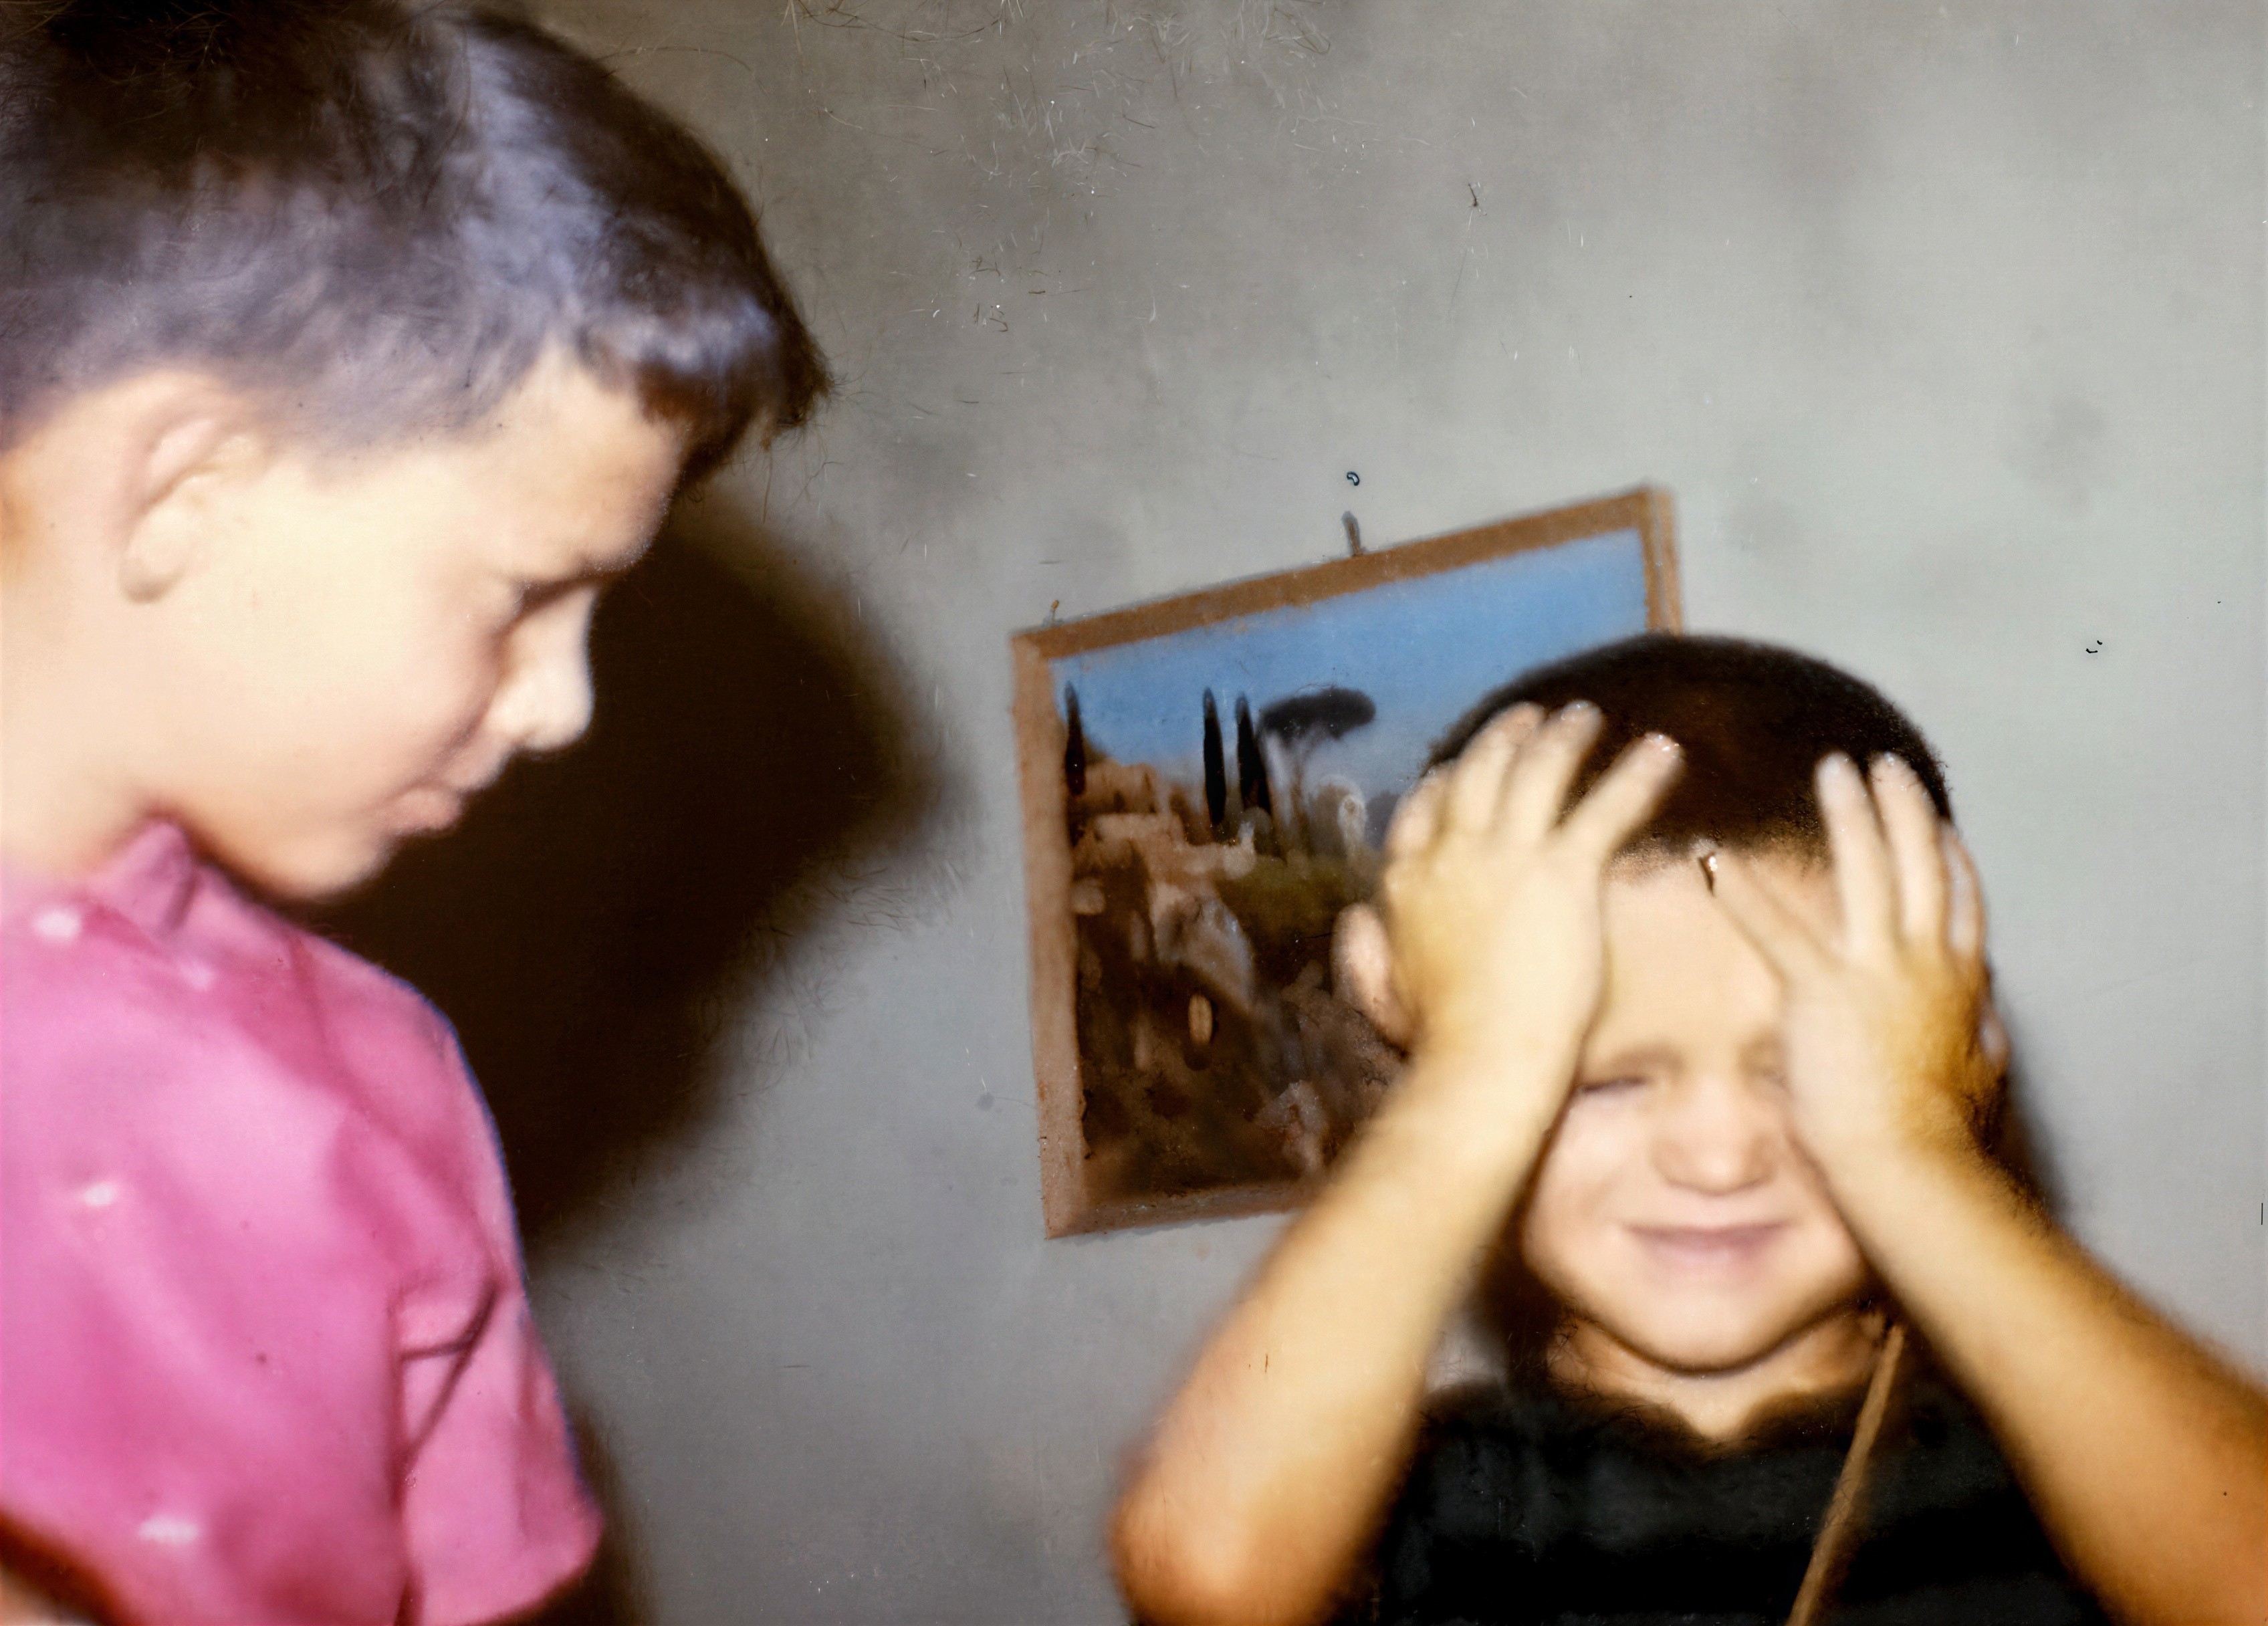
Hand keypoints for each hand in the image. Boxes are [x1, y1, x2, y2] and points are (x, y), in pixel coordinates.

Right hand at [1343, 702, 1681, 1077]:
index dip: (1444, 779)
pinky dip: (1638, 774)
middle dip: (1504, 737)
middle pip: (1478, 774)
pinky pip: (1607, 806)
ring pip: (1537, 773)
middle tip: (1531, 717)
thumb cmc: (1438, 1039)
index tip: (1459, 764)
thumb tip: (1357, 918)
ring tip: (1585, 715)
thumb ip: (1367, 950)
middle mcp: (1452, 853)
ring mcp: (1507, 857)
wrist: (1484, 1056)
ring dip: (1564, 736)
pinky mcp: (1564, 872)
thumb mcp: (1382, 988)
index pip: (1423, 809)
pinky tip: (1664, 751)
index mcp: (1406, 879)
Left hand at [1710, 752, 2003, 1171]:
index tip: (1938, 822)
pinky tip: (1714, 859)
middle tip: (1881, 764)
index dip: (1948, 855)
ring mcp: (1877, 971)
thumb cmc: (1937, 1135)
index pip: (1959, 901)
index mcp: (1960, 983)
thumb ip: (1981, 1044)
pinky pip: (1776, 928)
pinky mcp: (1822, 991)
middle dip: (1901, 807)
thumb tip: (1990, 1031)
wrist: (1911, 1165)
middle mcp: (1924, 962)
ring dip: (1848, 813)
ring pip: (1867, 868)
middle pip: (1919, 863)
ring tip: (1832, 769)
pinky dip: (1744, 891)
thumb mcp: (1980, 1079)